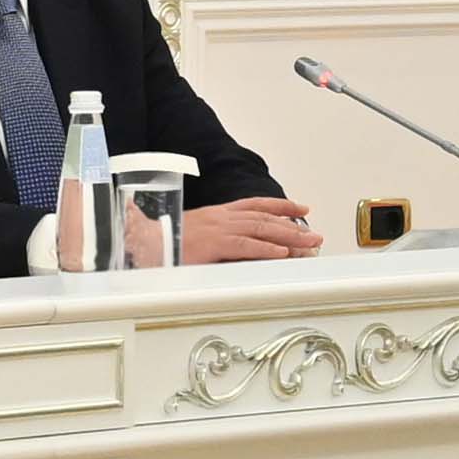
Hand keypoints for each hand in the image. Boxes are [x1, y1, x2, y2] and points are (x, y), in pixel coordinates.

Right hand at [176, 197, 321, 264]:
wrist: (143, 241)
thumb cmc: (166, 242)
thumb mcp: (196, 236)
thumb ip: (218, 239)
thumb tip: (239, 248)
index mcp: (218, 214)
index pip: (256, 205)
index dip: (281, 206)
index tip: (301, 209)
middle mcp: (221, 218)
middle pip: (265, 217)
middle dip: (293, 225)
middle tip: (315, 234)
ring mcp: (217, 230)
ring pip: (260, 229)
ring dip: (288, 237)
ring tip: (308, 243)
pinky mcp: (212, 245)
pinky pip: (245, 246)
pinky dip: (266, 249)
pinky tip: (282, 253)